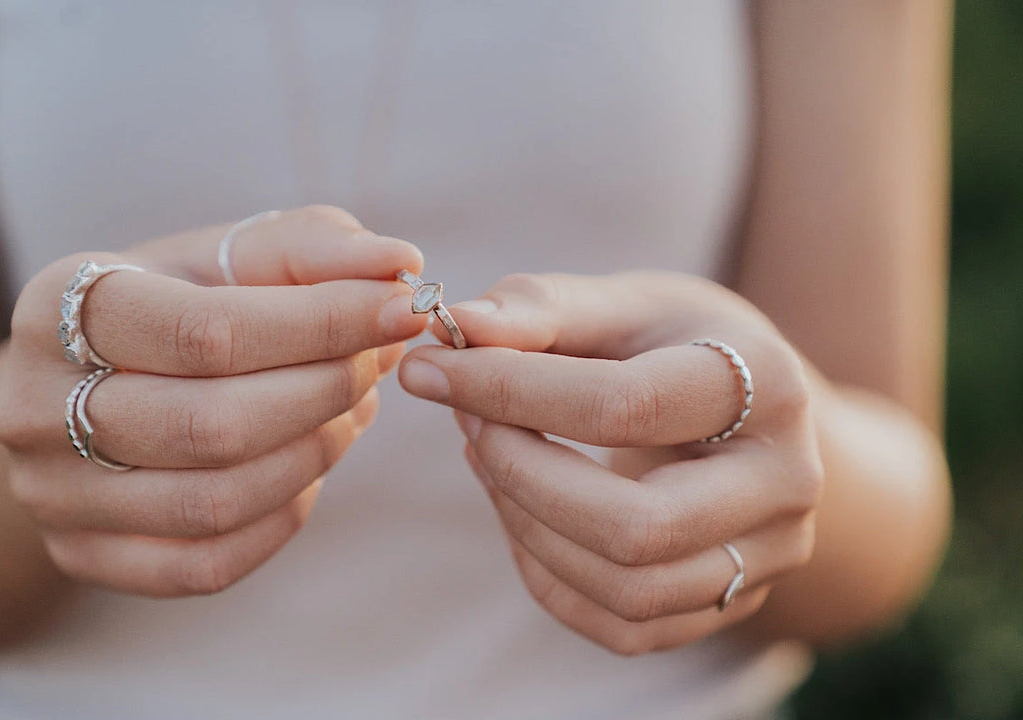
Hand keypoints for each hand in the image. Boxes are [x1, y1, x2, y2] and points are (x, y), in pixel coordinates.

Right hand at [0, 206, 428, 595]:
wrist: (91, 382)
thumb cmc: (180, 304)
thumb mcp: (234, 255)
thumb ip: (317, 249)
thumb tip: (400, 265)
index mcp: (60, 305)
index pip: (209, 332)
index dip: (324, 324)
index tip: (403, 310)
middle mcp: (35, 406)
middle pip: (214, 426)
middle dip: (326, 393)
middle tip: (377, 362)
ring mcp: (52, 494)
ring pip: (215, 502)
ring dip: (315, 453)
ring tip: (350, 407)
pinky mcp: (84, 555)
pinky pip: (207, 563)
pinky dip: (282, 515)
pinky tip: (308, 464)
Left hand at [399, 272, 823, 654]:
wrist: (753, 411)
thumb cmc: (675, 344)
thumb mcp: (623, 303)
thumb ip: (542, 308)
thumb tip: (457, 325)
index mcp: (768, 384)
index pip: (624, 406)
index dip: (509, 390)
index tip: (430, 371)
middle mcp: (786, 483)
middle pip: (636, 525)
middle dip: (521, 475)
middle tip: (467, 424)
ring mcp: (768, 557)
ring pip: (627, 589)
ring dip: (526, 526)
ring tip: (489, 458)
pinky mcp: (732, 605)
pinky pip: (623, 627)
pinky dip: (548, 575)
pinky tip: (522, 510)